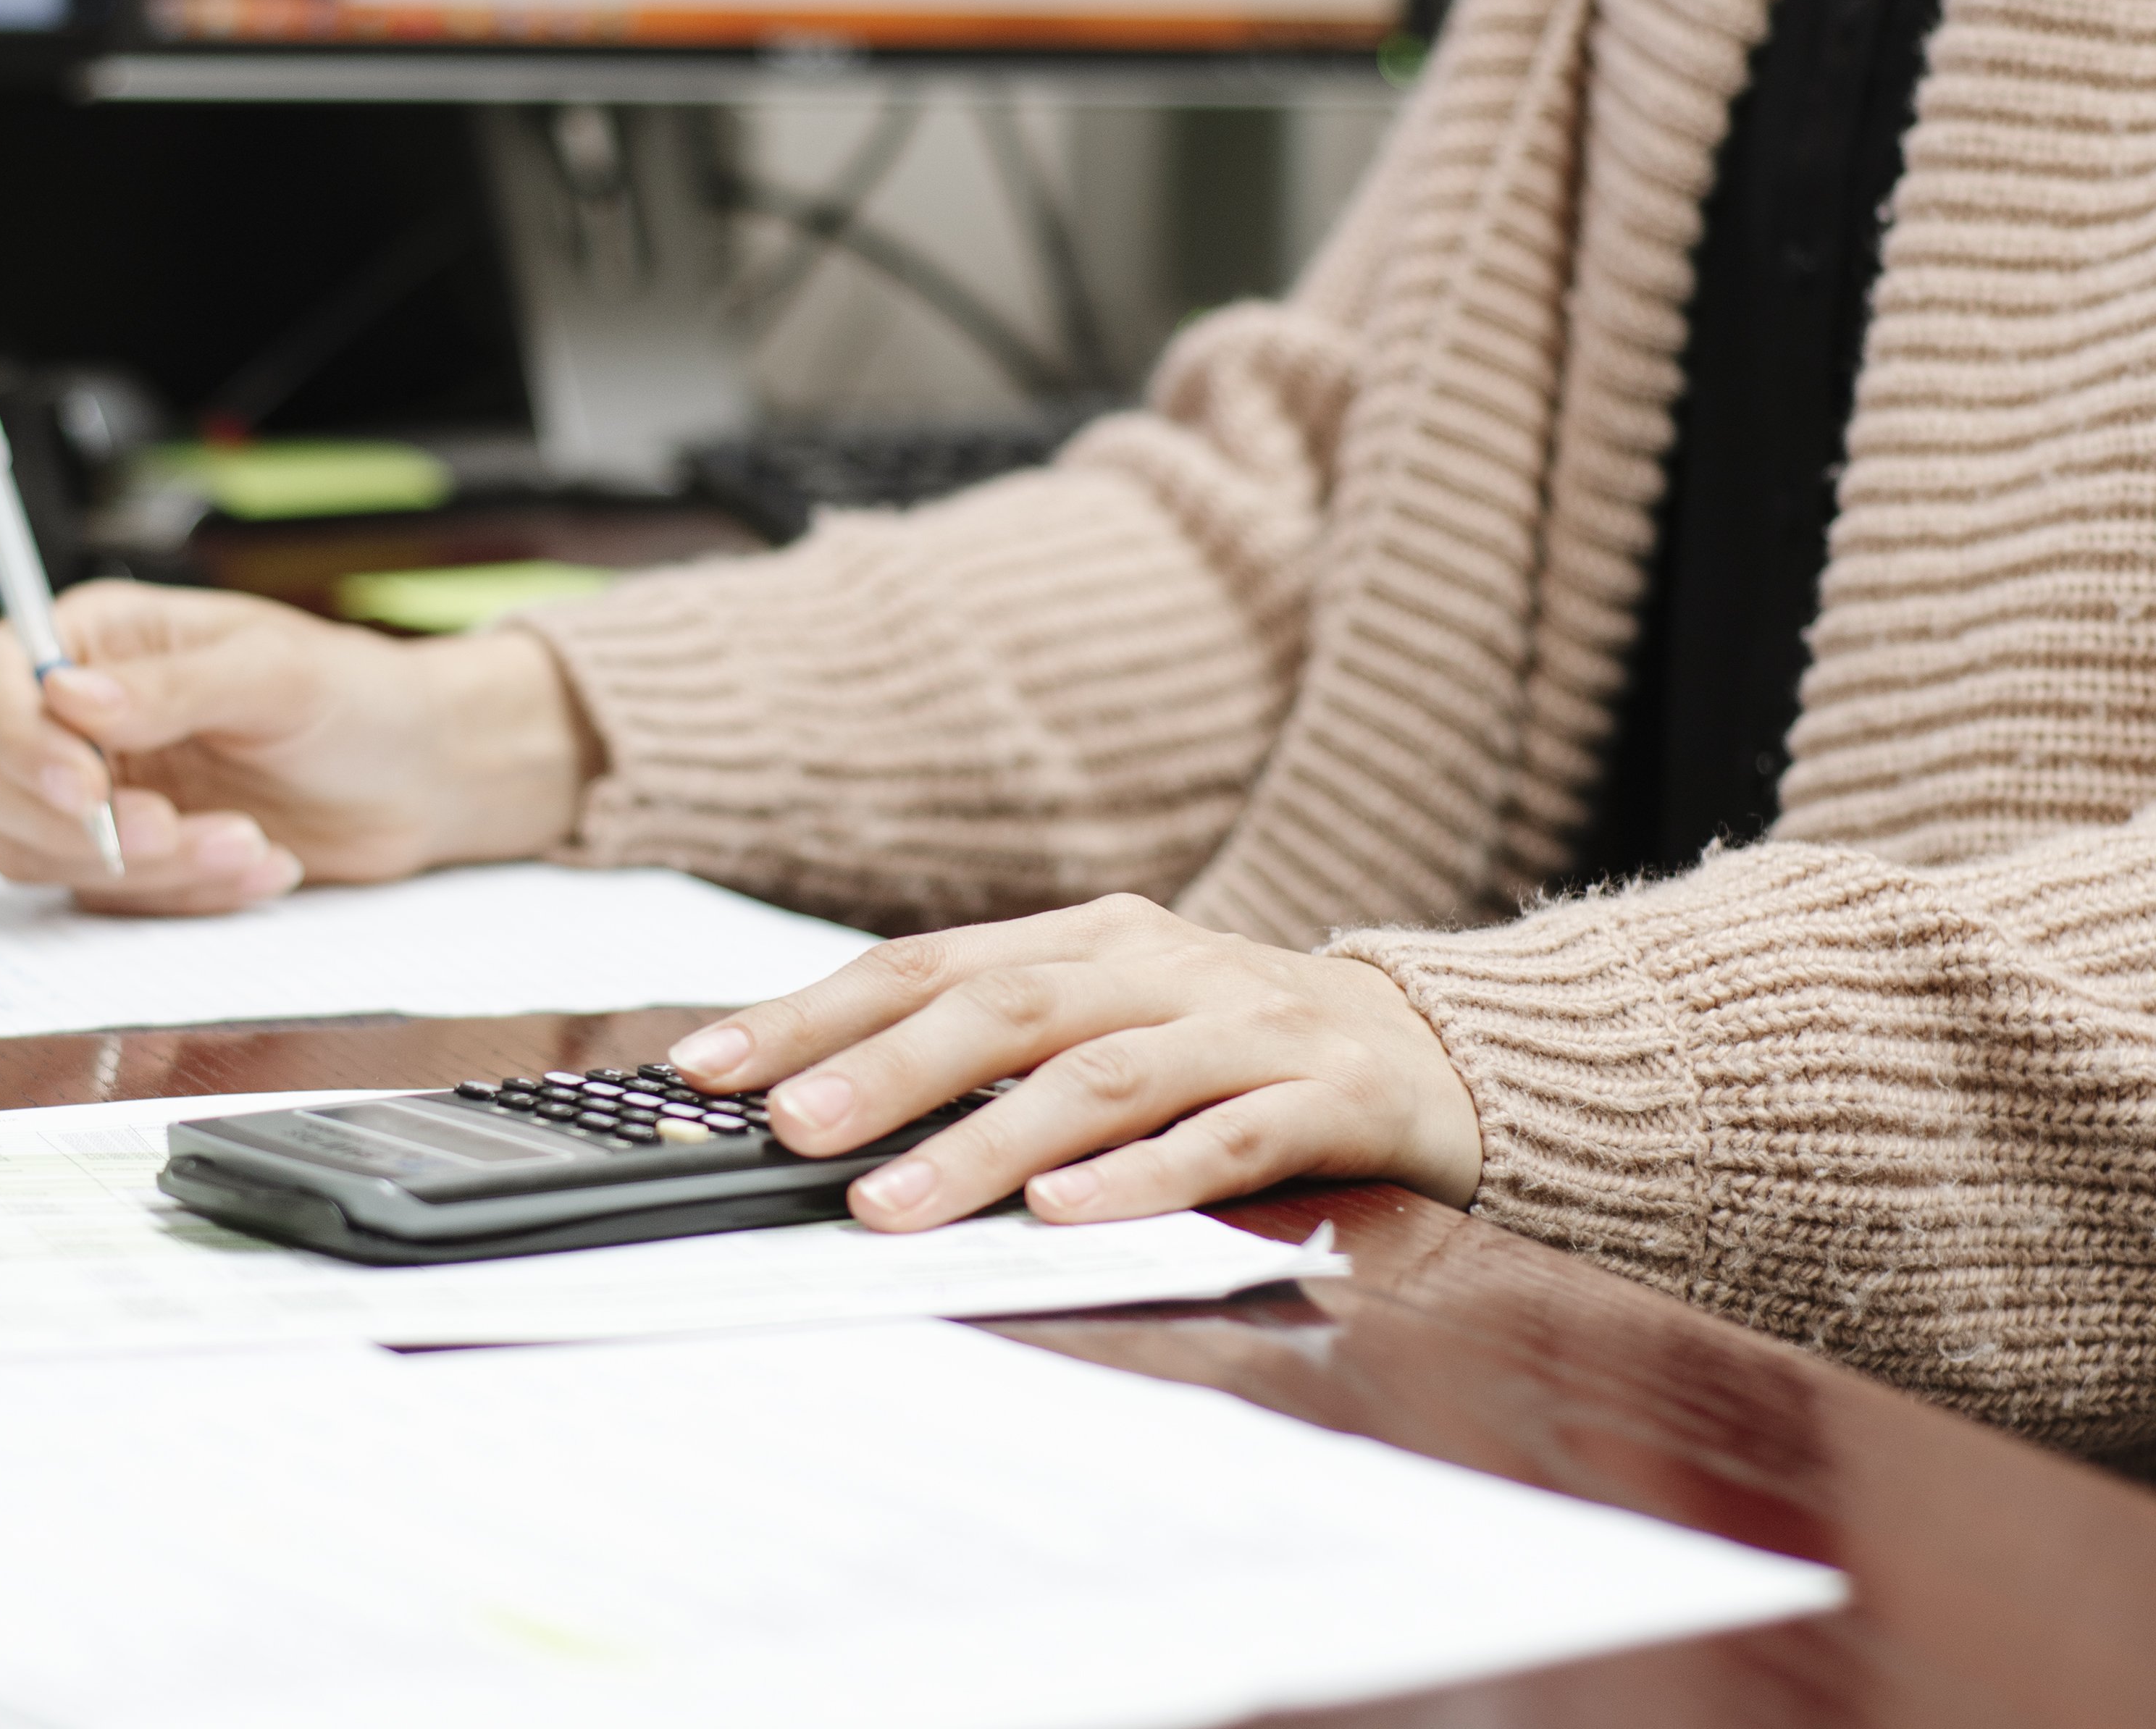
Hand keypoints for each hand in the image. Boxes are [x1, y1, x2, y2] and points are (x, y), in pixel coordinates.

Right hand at [0, 582, 601, 915]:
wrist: (420, 779)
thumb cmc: (355, 698)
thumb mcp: (274, 673)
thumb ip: (169, 686)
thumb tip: (69, 697)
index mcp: (97, 636)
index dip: (15, 737)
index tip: (87, 787)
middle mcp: (77, 715)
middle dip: (63, 821)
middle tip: (164, 829)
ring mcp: (96, 793)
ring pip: (35, 852)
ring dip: (142, 865)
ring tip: (247, 842)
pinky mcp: (130, 861)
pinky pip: (107, 899)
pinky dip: (184, 895)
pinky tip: (262, 864)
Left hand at [664, 896, 1481, 1229]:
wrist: (1451, 1049)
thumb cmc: (1242, 1047)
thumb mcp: (1116, 1025)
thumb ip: (998, 1053)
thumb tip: (822, 1106)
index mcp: (1092, 940)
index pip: (925, 966)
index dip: (811, 1012)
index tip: (705, 1066)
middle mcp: (1160, 967)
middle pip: (1000, 1007)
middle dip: (878, 1069)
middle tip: (781, 1128)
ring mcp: (1248, 1026)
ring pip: (1098, 1077)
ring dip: (983, 1143)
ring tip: (889, 1203)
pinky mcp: (1330, 1098)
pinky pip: (1225, 1137)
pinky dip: (1140, 1175)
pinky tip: (1066, 1215)